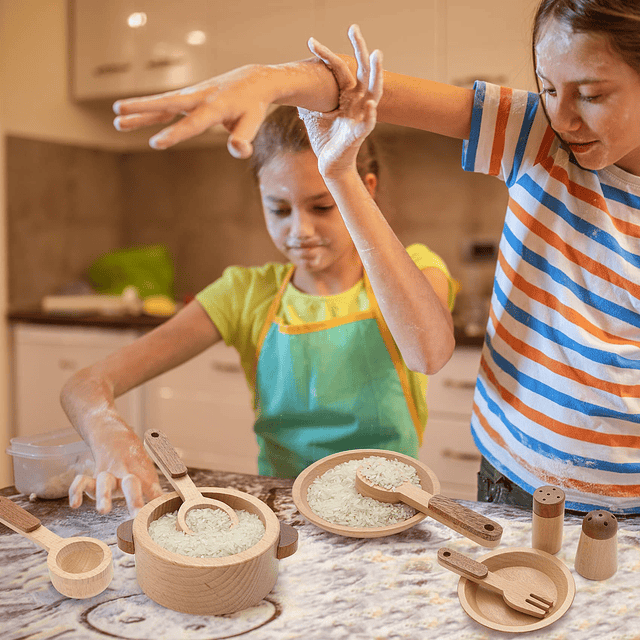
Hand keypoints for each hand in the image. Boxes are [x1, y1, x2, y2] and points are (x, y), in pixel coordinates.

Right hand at [69, 426, 162, 516]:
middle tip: (137, 514)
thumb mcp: (147, 473)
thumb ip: (154, 491)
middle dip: (133, 499)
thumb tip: (168, 505)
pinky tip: (75, 505)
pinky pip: (81, 482)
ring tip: (103, 510)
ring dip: (104, 495)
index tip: (160, 510)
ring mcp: (108, 475)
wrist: (114, 437)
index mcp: (141, 474)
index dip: (156, 498)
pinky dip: (76, 491)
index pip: (151, 486)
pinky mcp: (92, 478)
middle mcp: (125, 474)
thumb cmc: (134, 461)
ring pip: (104, 482)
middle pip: (130, 484)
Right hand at [112, 65, 271, 156]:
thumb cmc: (252, 106)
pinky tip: (129, 119)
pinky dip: (149, 111)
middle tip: (118, 113)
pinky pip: (166, 105)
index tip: (154, 143)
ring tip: (116, 120)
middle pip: (168, 103)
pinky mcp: (189, 97)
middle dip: (144, 109)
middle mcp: (200, 98)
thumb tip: (238, 150)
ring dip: (139, 110)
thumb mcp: (253, 122)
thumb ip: (244, 138)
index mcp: (216, 107)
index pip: (193, 124)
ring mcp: (192, 95)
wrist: (252, 80)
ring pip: (163, 103)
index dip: (175, 134)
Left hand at [297, 25, 382, 178]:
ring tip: (376, 57)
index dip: (330, 53)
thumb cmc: (325, 139)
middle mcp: (358, 103)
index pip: (343, 69)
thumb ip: (310, 98)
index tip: (314, 40)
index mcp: (347, 96)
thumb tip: (292, 84)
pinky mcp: (359, 135)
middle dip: (360, 50)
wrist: (330, 164)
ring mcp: (361, 117)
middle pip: (363, 72)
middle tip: (354, 29)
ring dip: (376, 74)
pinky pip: (368, 123)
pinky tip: (370, 104)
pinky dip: (370, 114)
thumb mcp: (314, 114)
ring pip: (373, 93)